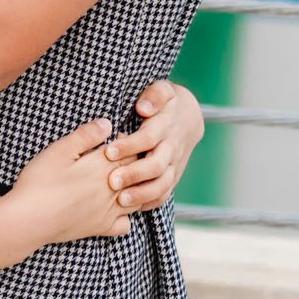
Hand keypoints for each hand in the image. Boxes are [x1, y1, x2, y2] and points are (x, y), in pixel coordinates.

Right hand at [8, 118, 131, 247]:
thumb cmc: (40, 182)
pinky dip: (126, 217)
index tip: (117, 139)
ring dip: (135, 187)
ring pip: (137, 196)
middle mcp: (112, 188)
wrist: (28, 220)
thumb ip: (85, 136)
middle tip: (122, 156)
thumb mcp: (58, 151)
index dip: (127, 142)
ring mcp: (109, 211)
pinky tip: (116, 209)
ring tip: (122, 179)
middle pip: (137, 172)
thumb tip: (108, 124)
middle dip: (133, 162)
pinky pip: (126, 224)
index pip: (130, 150)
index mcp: (102, 166)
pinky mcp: (101, 228)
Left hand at [103, 79, 204, 210]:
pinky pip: (164, 194)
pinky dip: (150, 202)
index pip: (148, 138)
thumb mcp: (164, 89)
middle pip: (156, 166)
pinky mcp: (173, 177)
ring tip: (121, 201)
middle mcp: (172, 148)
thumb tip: (143, 107)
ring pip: (162, 185)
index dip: (130, 146)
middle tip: (112, 181)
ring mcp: (174, 165)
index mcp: (166, 127)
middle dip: (134, 175)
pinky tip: (131, 209)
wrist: (190, 117)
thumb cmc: (166, 102)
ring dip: (142, 194)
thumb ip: (155, 95)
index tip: (109, 151)